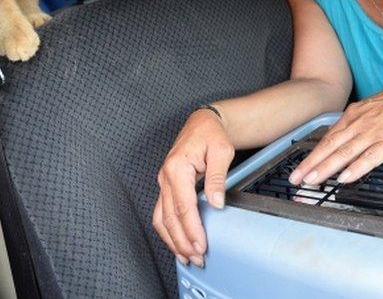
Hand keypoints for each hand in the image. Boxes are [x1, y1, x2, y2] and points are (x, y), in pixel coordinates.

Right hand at [153, 109, 233, 267]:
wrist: (203, 123)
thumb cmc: (211, 134)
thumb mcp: (221, 151)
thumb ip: (217, 177)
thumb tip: (216, 203)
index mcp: (177, 167)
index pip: (183, 206)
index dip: (192, 229)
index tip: (201, 245)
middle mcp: (165, 176)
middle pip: (170, 217)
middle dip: (182, 241)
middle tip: (197, 258)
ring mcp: (163, 182)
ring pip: (161, 218)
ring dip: (173, 240)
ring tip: (186, 257)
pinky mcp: (166, 187)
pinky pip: (162, 213)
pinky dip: (168, 231)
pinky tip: (177, 244)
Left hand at [288, 80, 382, 185]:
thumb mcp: (370, 107)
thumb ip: (357, 122)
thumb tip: (345, 135)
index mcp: (353, 116)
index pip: (327, 138)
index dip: (312, 154)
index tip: (300, 167)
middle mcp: (358, 124)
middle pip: (329, 146)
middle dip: (310, 164)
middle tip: (295, 179)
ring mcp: (373, 133)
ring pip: (344, 153)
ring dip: (325, 168)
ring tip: (312, 180)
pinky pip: (369, 157)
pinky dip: (355, 168)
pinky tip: (344, 178)